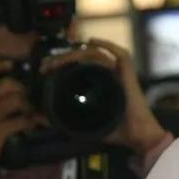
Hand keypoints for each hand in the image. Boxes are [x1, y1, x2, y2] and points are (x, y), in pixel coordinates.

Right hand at [0, 60, 37, 178]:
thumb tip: (17, 83)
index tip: (10, 64)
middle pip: (8, 84)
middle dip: (23, 90)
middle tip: (27, 100)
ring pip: (17, 100)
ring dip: (29, 107)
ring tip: (31, 114)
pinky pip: (21, 121)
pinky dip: (30, 124)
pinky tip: (31, 127)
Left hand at [42, 38, 167, 154]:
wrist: (139, 137)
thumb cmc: (118, 132)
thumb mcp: (84, 126)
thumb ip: (63, 122)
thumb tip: (39, 118)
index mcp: (99, 85)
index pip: (78, 67)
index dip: (61, 64)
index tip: (46, 69)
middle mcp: (109, 77)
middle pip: (84, 58)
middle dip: (63, 58)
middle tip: (47, 65)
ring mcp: (119, 75)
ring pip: (97, 55)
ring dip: (77, 53)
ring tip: (61, 59)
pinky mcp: (129, 76)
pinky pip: (121, 56)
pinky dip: (108, 45)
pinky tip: (93, 41)